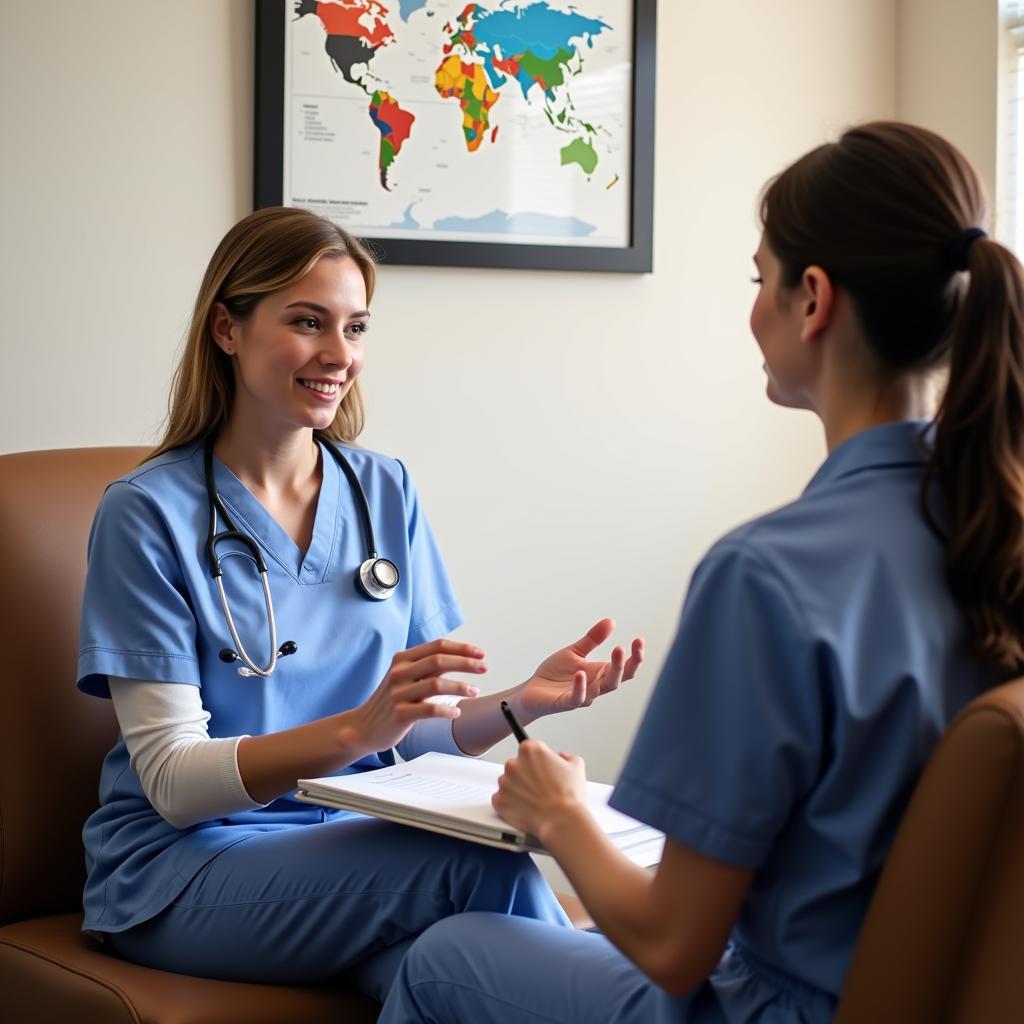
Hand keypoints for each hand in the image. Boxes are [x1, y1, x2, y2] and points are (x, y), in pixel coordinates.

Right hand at [344, 639, 485, 753]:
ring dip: (461, 687)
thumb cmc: (391, 700)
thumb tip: (462, 657)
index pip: (437, 646)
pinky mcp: (399, 714)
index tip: (480, 654)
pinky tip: (456, 713)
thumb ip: (429, 667)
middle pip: (439, 660)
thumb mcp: (406, 677)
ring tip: (475, 691)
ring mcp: (398, 693)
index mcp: (403, 659)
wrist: (363, 726)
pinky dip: (447, 711)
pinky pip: (429, 710)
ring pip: (436, 684)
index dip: (462, 648)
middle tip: (484, 668)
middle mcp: (399, 672)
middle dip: (466, 663)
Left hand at [492, 740, 587, 839]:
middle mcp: (513, 763)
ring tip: (534, 799)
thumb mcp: (576, 766)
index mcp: (530, 750)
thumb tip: (561, 758)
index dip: (537, 760)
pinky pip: (501, 798)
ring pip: (507, 782)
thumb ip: (566, 757)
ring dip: (517, 788)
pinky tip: (525, 807)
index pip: (528, 749)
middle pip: (516, 765)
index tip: (541, 768)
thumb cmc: (567, 795)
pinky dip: (510, 803)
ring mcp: (504, 782)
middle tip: (539, 786)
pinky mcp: (499, 800)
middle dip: (525, 774)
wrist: (561, 820)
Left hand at [515, 619, 643, 721]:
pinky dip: (580, 687)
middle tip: (624, 646)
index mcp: (599, 674)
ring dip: (610, 672)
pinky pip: (577, 698)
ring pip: (602, 689)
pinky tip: (580, 674)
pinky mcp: (565, 703)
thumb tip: (611, 621)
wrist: (531, 690)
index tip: (639, 640)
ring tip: (615, 653)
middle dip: (624, 664)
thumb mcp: (575, 651)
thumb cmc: (555, 674)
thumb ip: (593, 639)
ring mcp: (582, 696)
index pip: (624, 668)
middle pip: (617, 679)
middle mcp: (595, 687)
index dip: (635, 657)